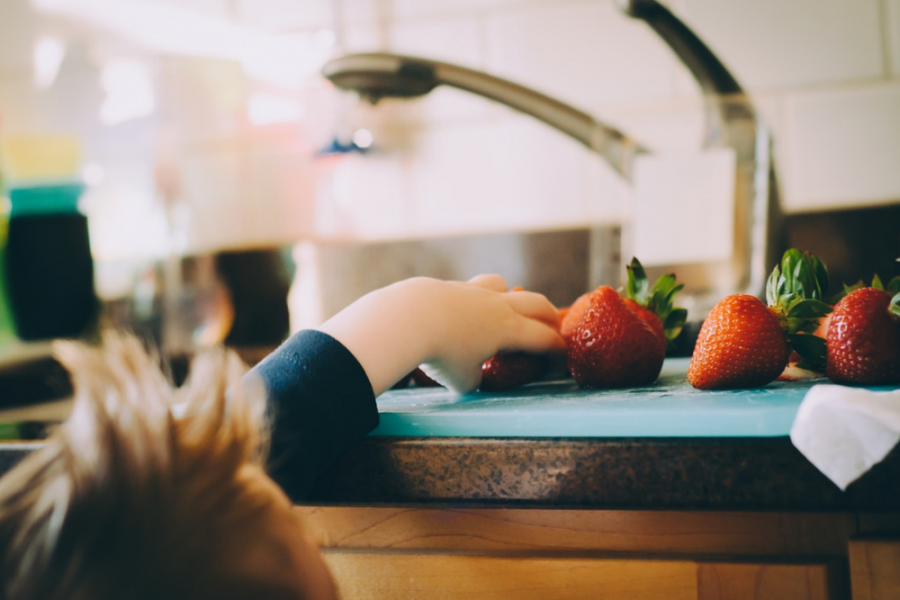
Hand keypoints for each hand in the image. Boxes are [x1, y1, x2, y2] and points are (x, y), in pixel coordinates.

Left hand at [317, 275, 564, 394]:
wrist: (408, 319)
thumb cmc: (441, 354)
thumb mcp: (462, 381)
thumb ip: (474, 379)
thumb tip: (472, 377)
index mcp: (509, 329)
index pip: (544, 339)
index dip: (557, 352)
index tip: (561, 361)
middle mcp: (497, 306)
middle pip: (536, 302)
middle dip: (548, 316)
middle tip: (552, 327)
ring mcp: (472, 291)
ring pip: (502, 285)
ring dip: (511, 296)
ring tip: (506, 309)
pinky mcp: (449, 287)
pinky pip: (471, 289)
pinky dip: (475, 300)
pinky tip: (462, 312)